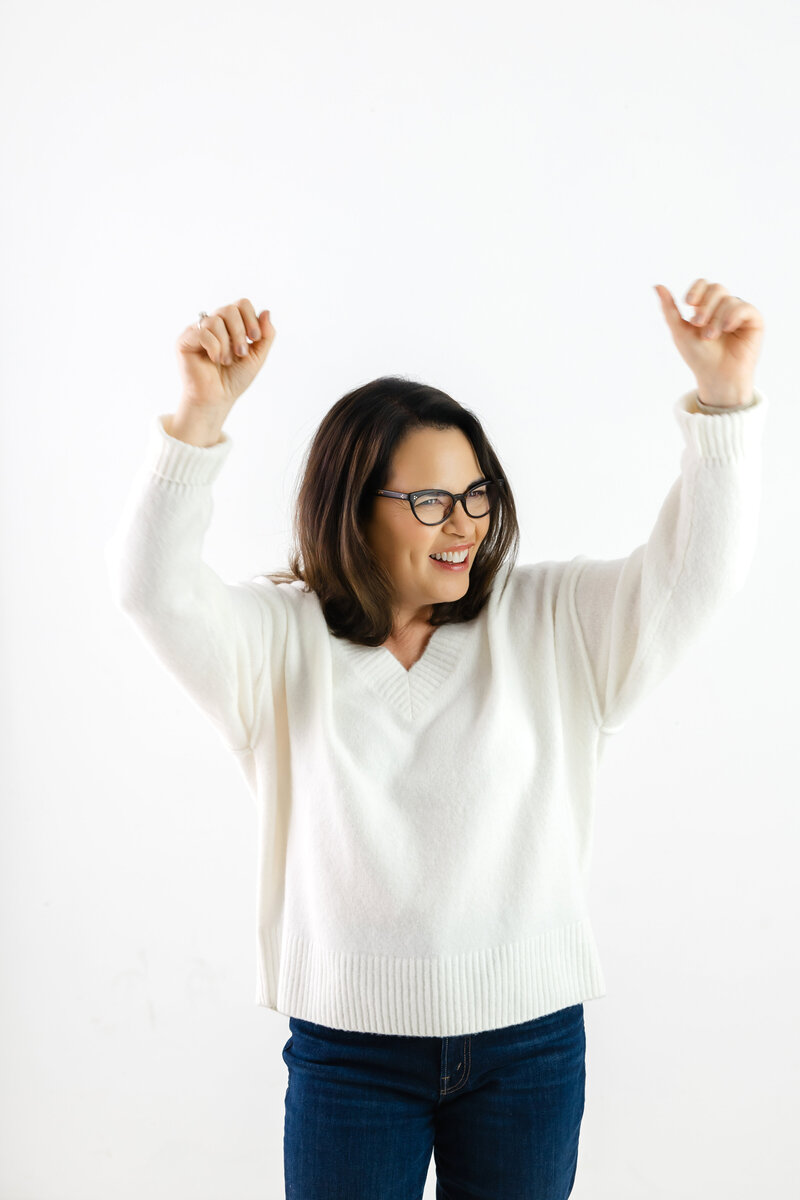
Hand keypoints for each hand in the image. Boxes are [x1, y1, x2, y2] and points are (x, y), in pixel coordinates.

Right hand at [175, 299, 276, 414]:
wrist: (217, 398)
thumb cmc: (234, 378)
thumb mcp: (257, 356)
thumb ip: (266, 335)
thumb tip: (266, 311)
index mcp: (230, 325)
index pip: (241, 305)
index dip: (251, 318)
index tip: (255, 338)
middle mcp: (213, 324)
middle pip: (229, 309)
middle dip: (239, 331)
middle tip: (241, 353)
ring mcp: (197, 330)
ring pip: (215, 320)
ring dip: (226, 344)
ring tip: (226, 361)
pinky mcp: (185, 340)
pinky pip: (202, 332)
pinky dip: (214, 347)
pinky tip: (214, 360)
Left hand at [654, 279, 763, 406]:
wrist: (716, 376)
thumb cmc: (698, 356)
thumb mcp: (680, 331)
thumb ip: (669, 309)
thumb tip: (656, 285)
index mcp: (707, 307)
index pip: (704, 284)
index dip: (697, 290)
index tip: (688, 303)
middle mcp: (725, 306)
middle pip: (717, 288)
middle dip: (705, 306)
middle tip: (698, 325)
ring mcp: (740, 312)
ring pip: (729, 300)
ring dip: (716, 319)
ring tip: (711, 337)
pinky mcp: (754, 320)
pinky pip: (744, 307)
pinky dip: (733, 316)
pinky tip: (727, 329)